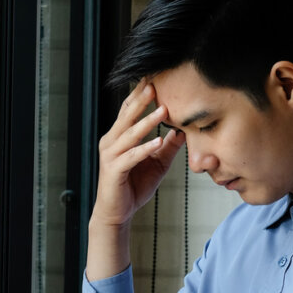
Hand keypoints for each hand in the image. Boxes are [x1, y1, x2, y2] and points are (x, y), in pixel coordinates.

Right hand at [92, 78, 186, 227]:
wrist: (116, 213)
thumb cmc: (133, 187)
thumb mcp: (157, 164)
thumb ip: (167, 147)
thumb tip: (182, 131)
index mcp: (119, 137)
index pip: (129, 110)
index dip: (140, 95)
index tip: (153, 78)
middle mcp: (111, 142)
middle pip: (127, 116)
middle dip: (141, 99)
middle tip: (154, 83)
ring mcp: (110, 156)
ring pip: (130, 134)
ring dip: (146, 122)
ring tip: (162, 110)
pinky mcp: (114, 171)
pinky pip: (131, 157)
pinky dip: (144, 149)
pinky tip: (156, 142)